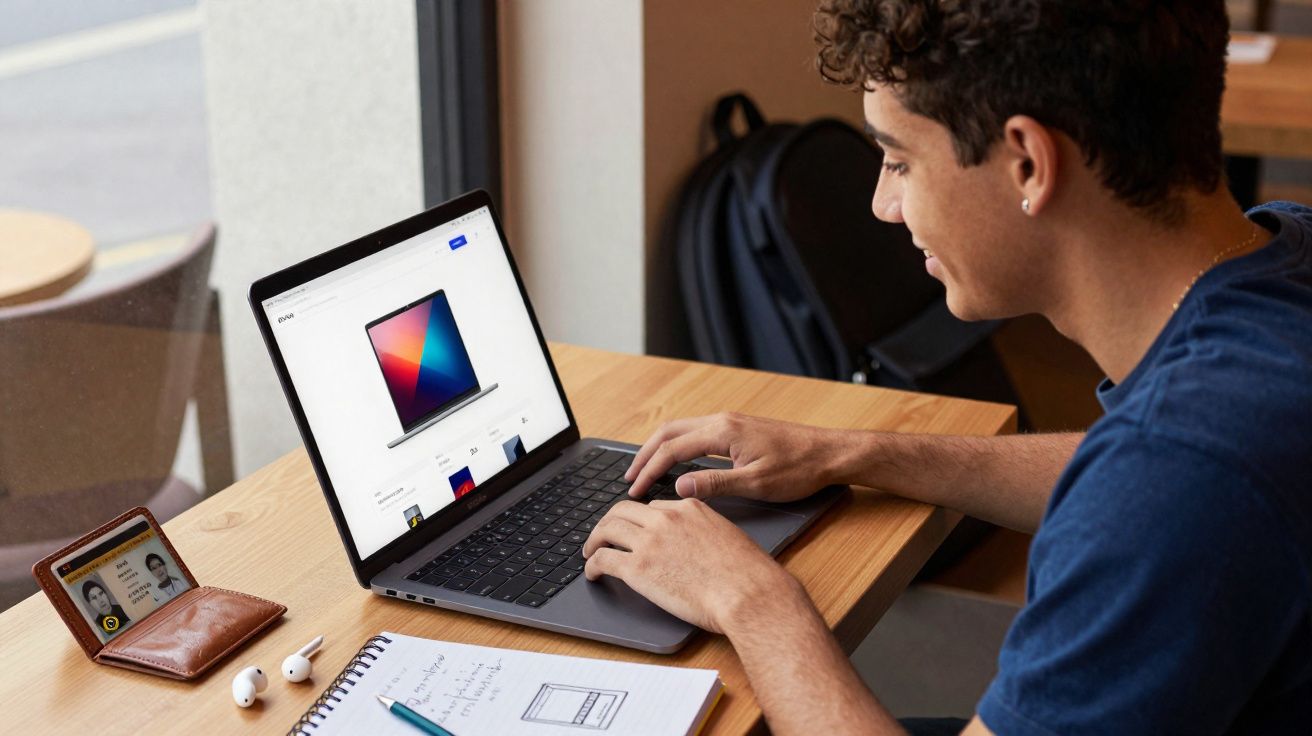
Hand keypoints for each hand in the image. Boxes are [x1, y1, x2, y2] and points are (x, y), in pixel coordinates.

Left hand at [582, 498, 802, 632]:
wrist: (747, 593)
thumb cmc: (748, 574)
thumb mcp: (727, 536)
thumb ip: (705, 532)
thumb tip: (695, 546)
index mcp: (689, 507)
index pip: (653, 507)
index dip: (640, 520)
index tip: (635, 532)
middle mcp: (666, 518)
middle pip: (623, 510)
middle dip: (609, 523)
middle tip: (603, 536)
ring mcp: (650, 541)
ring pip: (607, 529)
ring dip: (594, 540)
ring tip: (591, 552)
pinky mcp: (639, 568)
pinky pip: (604, 559)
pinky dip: (592, 565)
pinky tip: (593, 574)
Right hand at [625, 412, 850, 501]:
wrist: (830, 453)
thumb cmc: (799, 468)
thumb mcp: (756, 484)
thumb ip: (715, 485)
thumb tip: (679, 488)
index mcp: (723, 432)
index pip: (673, 450)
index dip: (650, 471)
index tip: (635, 490)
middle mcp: (723, 421)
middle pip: (669, 433)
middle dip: (645, 455)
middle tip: (629, 478)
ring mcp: (730, 422)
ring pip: (681, 429)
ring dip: (660, 448)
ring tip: (645, 470)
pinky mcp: (738, 428)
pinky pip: (696, 432)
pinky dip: (677, 446)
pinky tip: (676, 462)